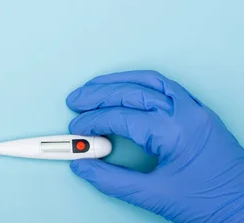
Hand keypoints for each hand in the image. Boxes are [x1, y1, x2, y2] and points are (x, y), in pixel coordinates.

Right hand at [66, 70, 243, 221]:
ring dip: (118, 82)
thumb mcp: (155, 196)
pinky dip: (141, 83)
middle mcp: (185, 113)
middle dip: (97, 95)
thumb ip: (112, 180)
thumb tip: (84, 166)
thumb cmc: (211, 205)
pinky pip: (166, 86)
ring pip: (149, 82)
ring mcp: (194, 109)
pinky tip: (127, 87)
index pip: (120, 116)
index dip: (93, 122)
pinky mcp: (198, 113)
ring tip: (94, 87)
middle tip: (75, 101)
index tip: (77, 130)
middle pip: (131, 93)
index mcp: (174, 131)